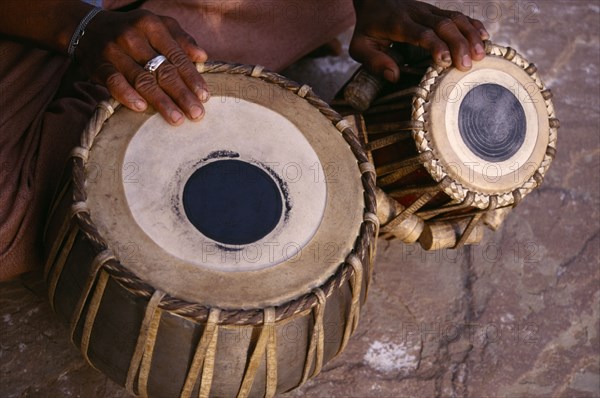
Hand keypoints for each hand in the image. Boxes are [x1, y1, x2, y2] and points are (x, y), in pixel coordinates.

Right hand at [76, 10, 208, 124]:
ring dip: (161, 102)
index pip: (177, 56)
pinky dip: (127, 95)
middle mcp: (133, 36)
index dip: (192, 78)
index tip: (204, 97)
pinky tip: (141, 108)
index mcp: (152, 25)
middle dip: (182, 94)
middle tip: (196, 114)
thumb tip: (202, 57)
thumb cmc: (134, 31)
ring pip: (142, 79)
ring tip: (177, 119)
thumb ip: (181, 39)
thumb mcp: (159, 25)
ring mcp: (114, 50)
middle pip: (162, 70)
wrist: (89, 27)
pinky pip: (114, 82)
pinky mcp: (98, 64)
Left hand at [350, 0, 489, 81]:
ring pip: (454, 18)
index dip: (435, 45)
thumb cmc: (367, 28)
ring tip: (481, 55)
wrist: (374, 0)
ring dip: (470, 35)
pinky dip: (473, 25)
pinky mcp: (437, 11)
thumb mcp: (359, 47)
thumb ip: (373, 61)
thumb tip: (393, 76)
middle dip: (458, 44)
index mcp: (397, 24)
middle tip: (467, 65)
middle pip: (443, 25)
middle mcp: (417, 14)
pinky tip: (485, 37)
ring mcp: (429, 10)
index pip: (421, 33)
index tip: (445, 62)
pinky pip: (458, 15)